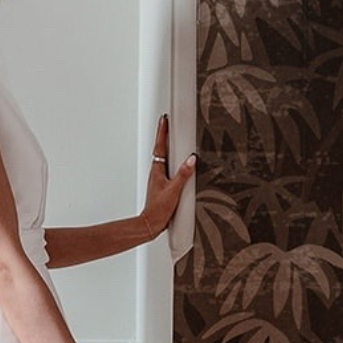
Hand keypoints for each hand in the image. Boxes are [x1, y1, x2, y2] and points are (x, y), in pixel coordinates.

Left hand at [140, 114, 196, 240]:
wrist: (151, 223)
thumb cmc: (158, 209)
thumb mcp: (174, 191)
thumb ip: (183, 175)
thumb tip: (191, 160)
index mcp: (157, 169)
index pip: (160, 146)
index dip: (162, 132)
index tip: (164, 119)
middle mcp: (156, 171)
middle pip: (161, 148)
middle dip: (164, 135)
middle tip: (167, 121)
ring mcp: (159, 177)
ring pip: (164, 158)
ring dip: (168, 146)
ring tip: (172, 135)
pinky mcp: (163, 184)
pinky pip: (168, 168)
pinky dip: (172, 160)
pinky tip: (177, 161)